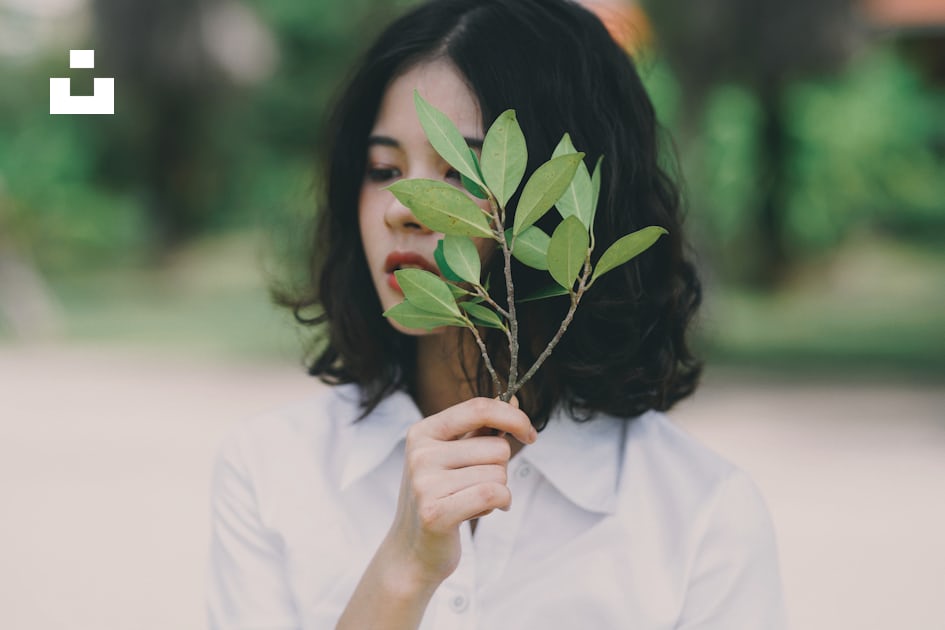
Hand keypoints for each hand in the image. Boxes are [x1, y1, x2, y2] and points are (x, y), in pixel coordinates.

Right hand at [381, 396, 536, 589]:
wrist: (411, 551)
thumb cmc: (440, 498)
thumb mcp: (455, 457)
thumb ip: (482, 428)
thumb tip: (515, 398)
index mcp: (423, 432)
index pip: (478, 409)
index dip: (513, 417)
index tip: (529, 433)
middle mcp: (420, 453)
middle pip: (497, 447)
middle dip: (500, 469)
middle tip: (477, 485)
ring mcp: (425, 483)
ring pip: (498, 474)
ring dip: (498, 491)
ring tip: (472, 501)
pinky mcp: (435, 513)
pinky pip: (493, 494)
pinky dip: (501, 503)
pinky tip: (484, 510)